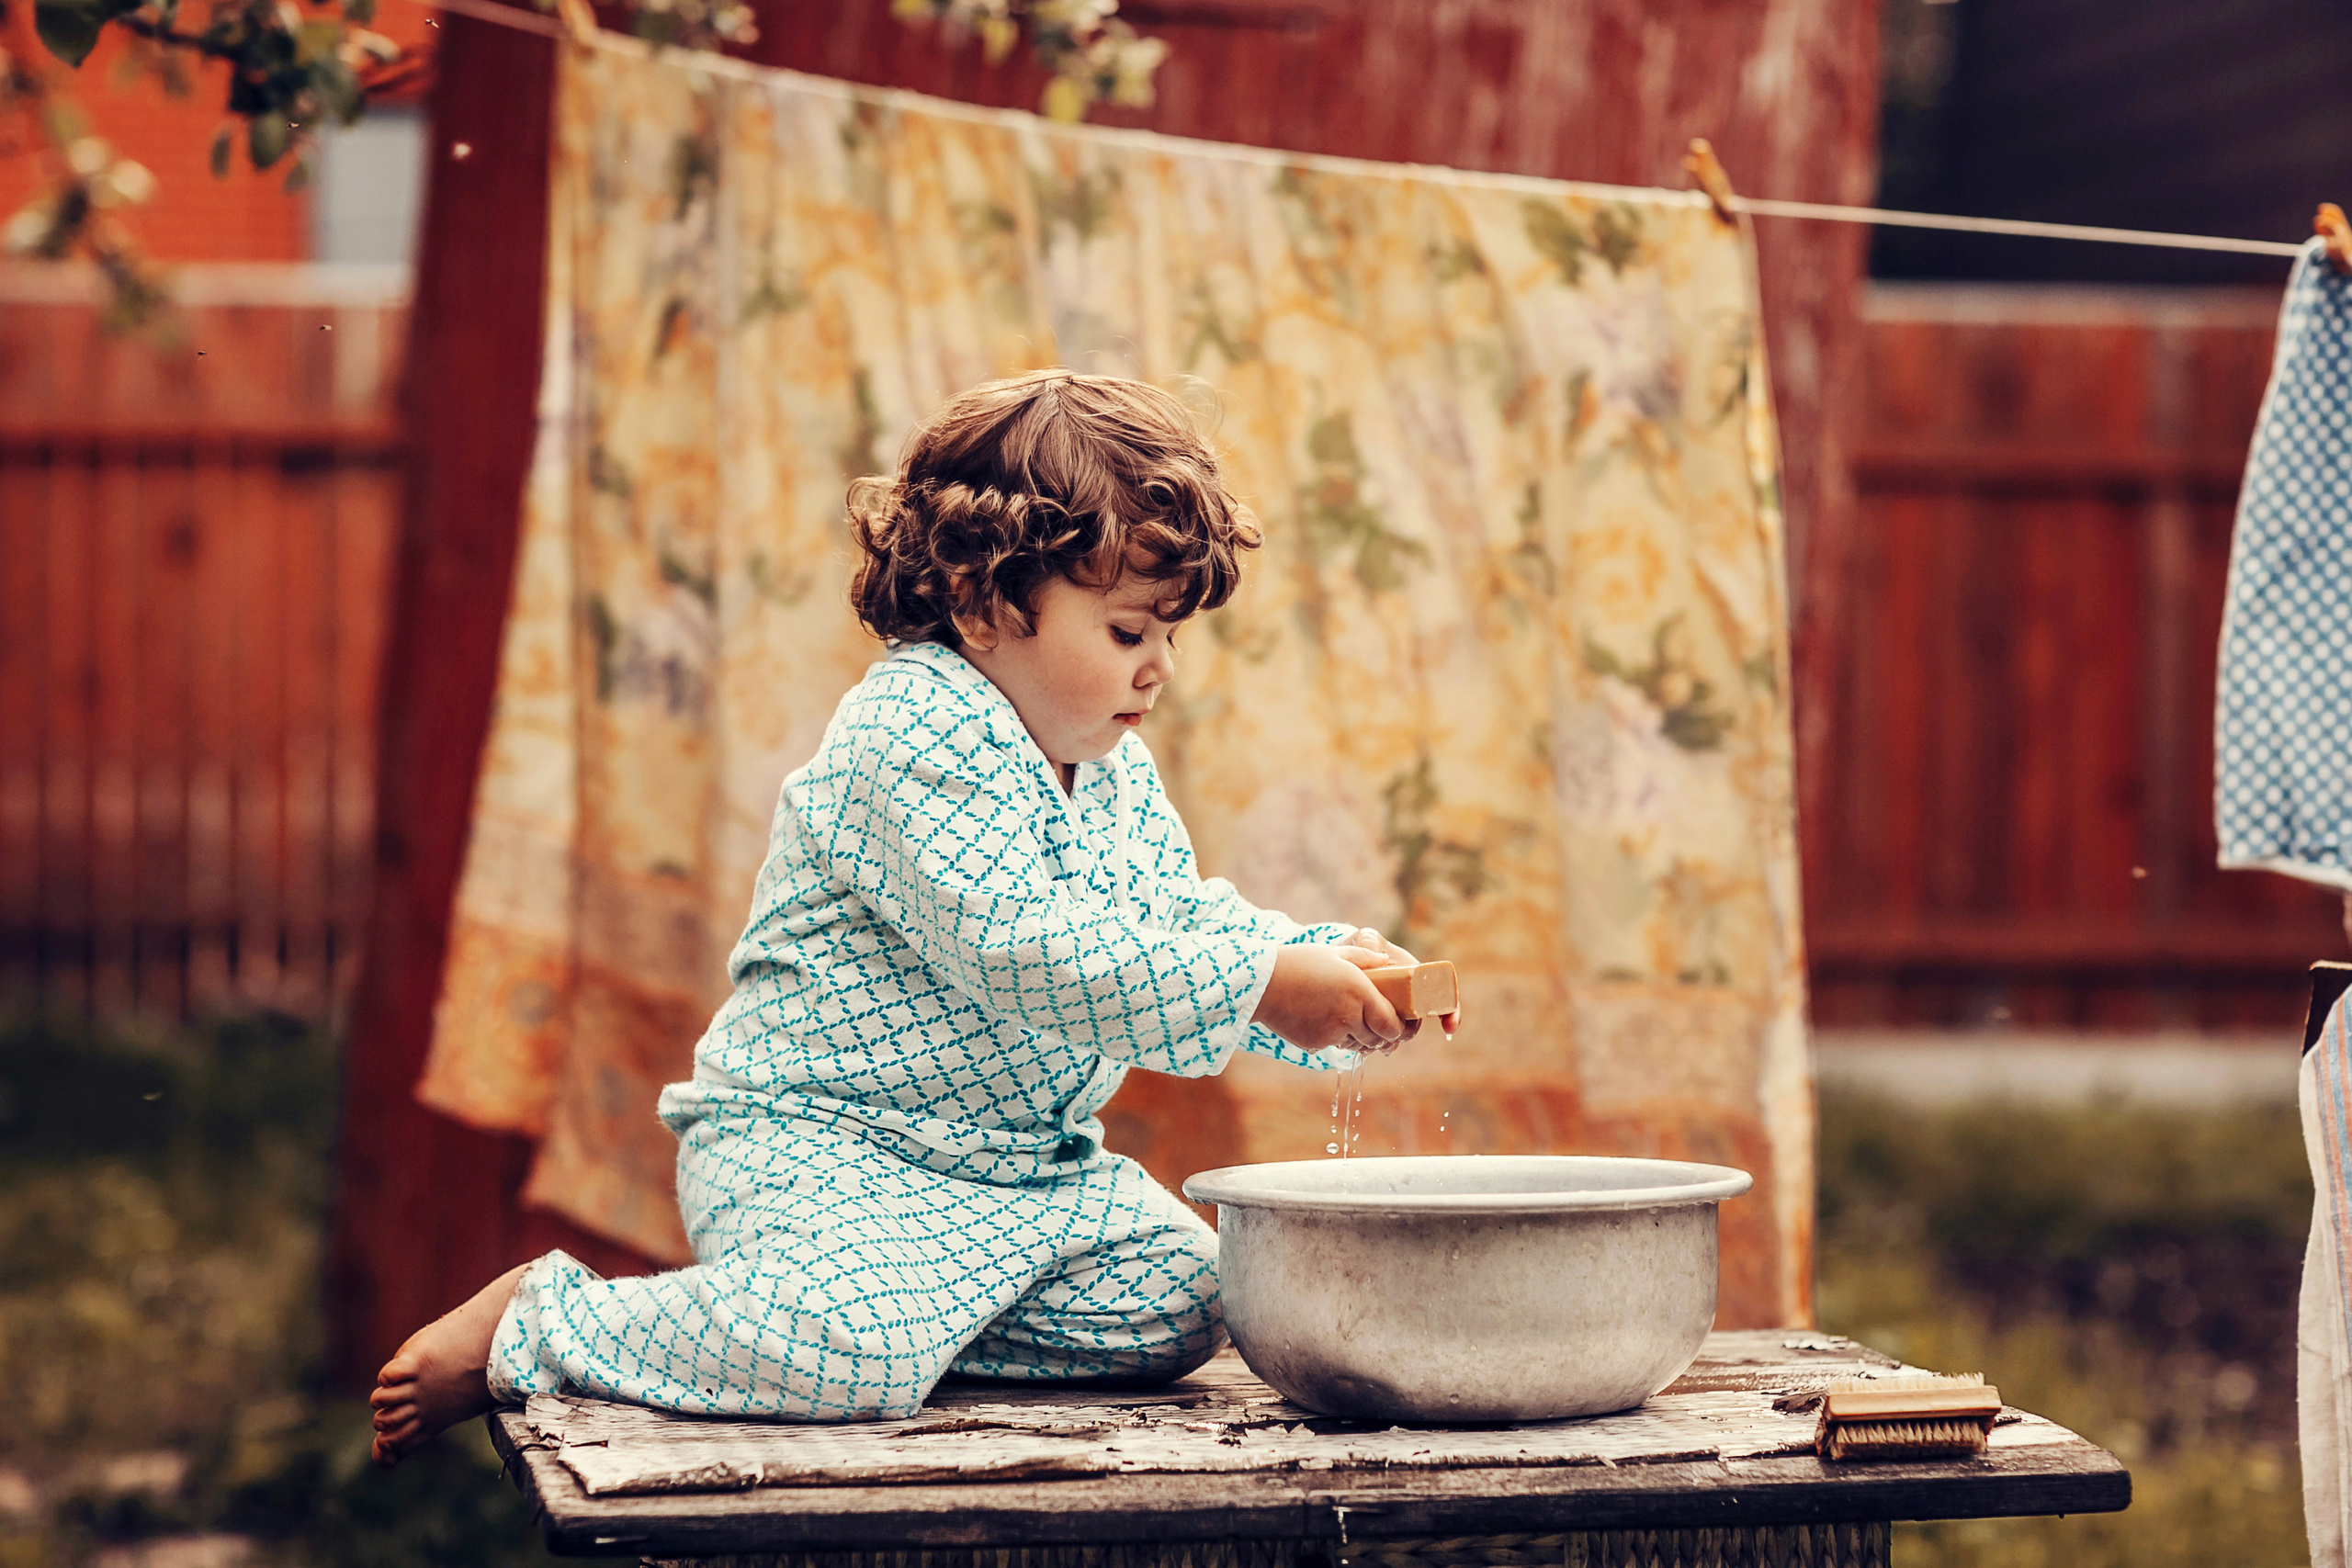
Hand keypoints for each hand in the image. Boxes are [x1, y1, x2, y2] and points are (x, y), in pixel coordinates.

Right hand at [1252, 944, 1406, 1053]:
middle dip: (1380, 1035)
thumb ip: (1365, 958)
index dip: (1398, 1029)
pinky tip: (1322, 1018)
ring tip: (1346, 1018)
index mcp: (1360, 992)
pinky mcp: (1316, 1043)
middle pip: (1378, 1040)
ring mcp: (1332, 1033)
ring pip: (1357, 1045)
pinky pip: (1334, 1045)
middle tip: (1374, 1023)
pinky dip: (1335, 1037)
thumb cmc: (1299, 962)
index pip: (1392, 1025)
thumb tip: (1385, 960)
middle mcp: (1350, 1016)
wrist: (1261, 983)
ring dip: (1358, 1037)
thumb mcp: (1335, 953)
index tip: (1396, 1023)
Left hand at [1345, 927, 1460, 1039]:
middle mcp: (1409, 996)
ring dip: (1391, 1042)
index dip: (1450, 1011)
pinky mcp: (1378, 1020)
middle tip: (1394, 1035)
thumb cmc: (1362, 947)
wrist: (1342, 960)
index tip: (1449, 1027)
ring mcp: (1394, 1010)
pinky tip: (1367, 1046)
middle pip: (1417, 1021)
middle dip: (1408, 1032)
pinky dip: (1378, 1044)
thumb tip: (1380, 957)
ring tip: (1378, 1043)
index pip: (1442, 994)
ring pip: (1400, 1033)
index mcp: (1416, 977)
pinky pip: (1383, 1038)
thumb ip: (1370, 942)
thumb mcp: (1366, 939)